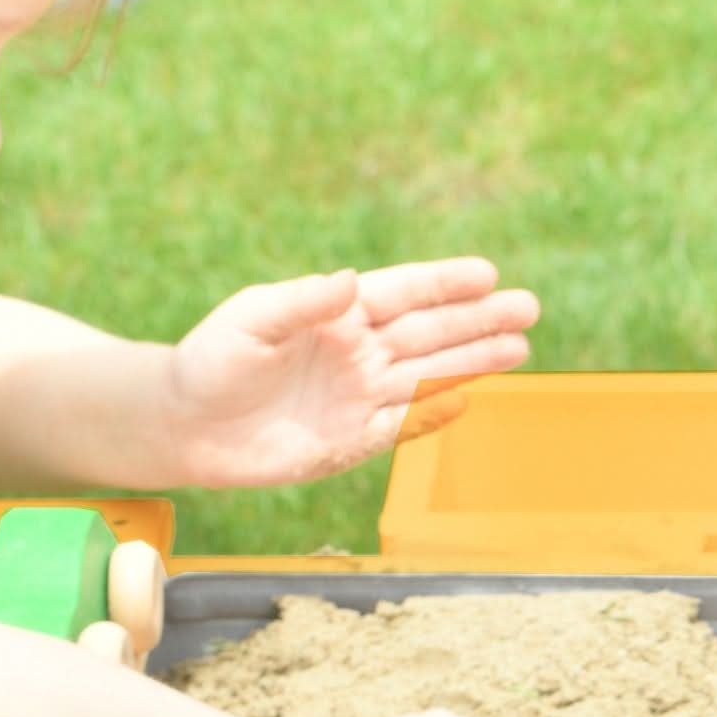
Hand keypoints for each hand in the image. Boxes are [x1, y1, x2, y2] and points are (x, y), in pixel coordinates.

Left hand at [161, 258, 538, 487]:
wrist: (187, 426)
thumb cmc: (211, 362)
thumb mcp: (251, 321)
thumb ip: (301, 302)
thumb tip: (348, 283)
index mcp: (337, 314)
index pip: (404, 293)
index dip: (446, 285)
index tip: (488, 275)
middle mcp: (357, 353)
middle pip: (431, 333)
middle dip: (480, 322)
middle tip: (529, 309)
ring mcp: (358, 397)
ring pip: (428, 375)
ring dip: (473, 362)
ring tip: (520, 350)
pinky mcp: (350, 441)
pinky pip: (401, 425)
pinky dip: (433, 414)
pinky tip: (467, 400)